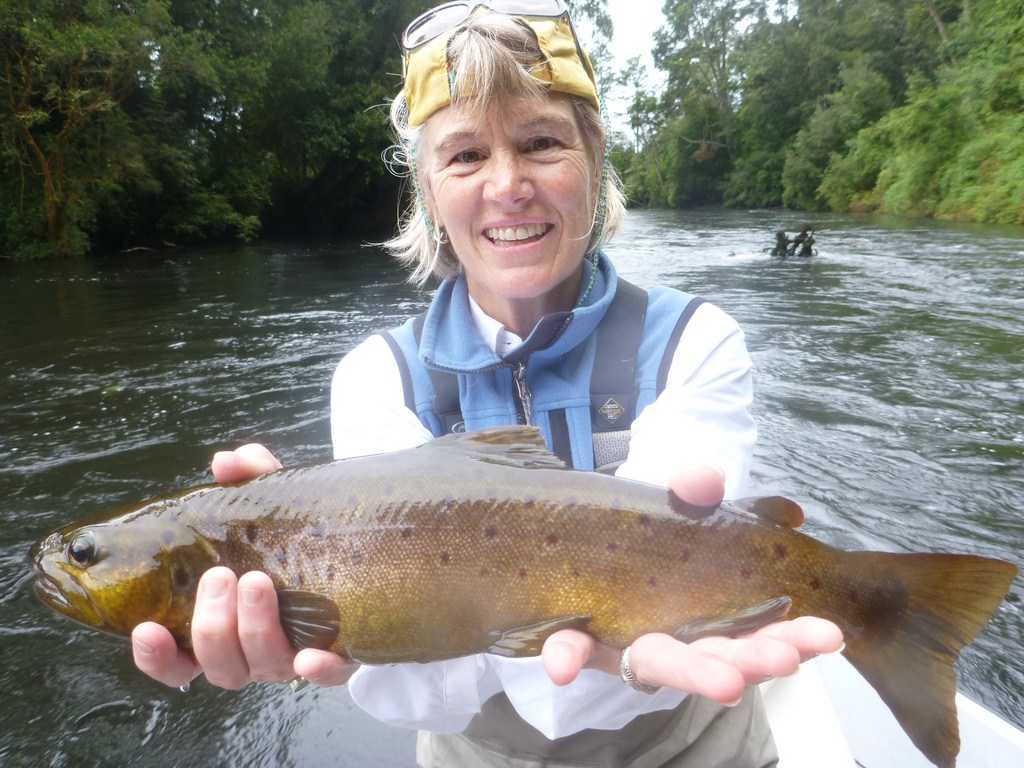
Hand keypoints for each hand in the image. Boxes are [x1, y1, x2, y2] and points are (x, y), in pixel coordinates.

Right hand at [131, 444, 357, 689]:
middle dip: (213, 625)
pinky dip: (317, 670)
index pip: (177, 661)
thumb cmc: (295, 539)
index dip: (156, 657)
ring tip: (256, 582)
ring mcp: (293, 658)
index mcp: (224, 627)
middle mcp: (252, 652)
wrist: (359, 558)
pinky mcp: (338, 657)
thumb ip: (249, 481)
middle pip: (220, 665)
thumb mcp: (272, 507)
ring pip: (263, 667)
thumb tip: (226, 461)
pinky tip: (312, 656)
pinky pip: (328, 675)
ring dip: (254, 629)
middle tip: (221, 576)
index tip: (148, 629)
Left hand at [539, 463, 844, 702]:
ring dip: (684, 671)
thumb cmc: (650, 527)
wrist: (587, 528)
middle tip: (784, 659)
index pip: (759, 636)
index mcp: (712, 618)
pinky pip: (572, 650)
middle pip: (718, 659)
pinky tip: (559, 664)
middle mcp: (675, 640)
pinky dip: (567, 656)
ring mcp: (626, 644)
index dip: (793, 639)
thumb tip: (740, 492)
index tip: (830, 633)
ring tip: (715, 680)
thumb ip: (699, 492)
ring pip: (657, 663)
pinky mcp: (579, 640)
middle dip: (751, 661)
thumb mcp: (681, 503)